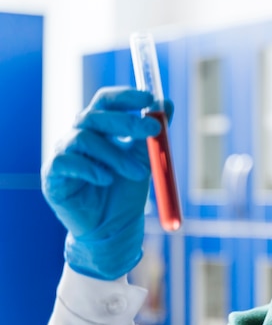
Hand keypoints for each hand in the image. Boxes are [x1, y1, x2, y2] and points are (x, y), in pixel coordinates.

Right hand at [41, 87, 170, 279]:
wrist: (113, 228)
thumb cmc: (126, 191)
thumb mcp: (145, 158)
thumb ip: (153, 133)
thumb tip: (166, 103)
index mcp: (100, 128)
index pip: (106, 101)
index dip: (126, 96)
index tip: (150, 99)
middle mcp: (78, 136)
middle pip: (95, 115)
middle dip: (127, 121)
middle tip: (154, 131)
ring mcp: (63, 154)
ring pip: (85, 139)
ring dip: (116, 155)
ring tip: (139, 173)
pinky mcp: (52, 176)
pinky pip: (67, 162)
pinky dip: (91, 168)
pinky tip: (106, 180)